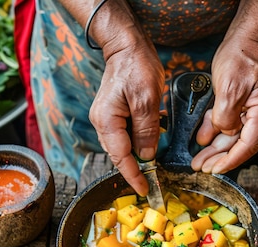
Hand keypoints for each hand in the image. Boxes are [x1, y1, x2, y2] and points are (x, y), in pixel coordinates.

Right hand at [88, 41, 164, 196]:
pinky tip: (152, 142)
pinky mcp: (114, 113)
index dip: (134, 176)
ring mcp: (107, 118)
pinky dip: (139, 142)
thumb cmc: (136, 66)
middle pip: (119, 155)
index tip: (145, 190)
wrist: (126, 45)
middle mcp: (102, 123)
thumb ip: (147, 130)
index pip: (121, 157)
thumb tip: (147, 156)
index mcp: (107, 121)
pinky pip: (126, 135)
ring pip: (123, 146)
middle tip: (154, 181)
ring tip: (154, 165)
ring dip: (138, 156)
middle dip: (136, 169)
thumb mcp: (147, 99)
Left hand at [191, 33, 257, 173]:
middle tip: (200, 168)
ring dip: (214, 149)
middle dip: (219, 158)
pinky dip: (214, 132)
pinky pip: (228, 125)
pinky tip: (202, 139)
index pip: (248, 145)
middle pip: (240, 145)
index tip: (215, 170)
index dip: (231, 160)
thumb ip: (225, 115)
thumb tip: (222, 133)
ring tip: (197, 159)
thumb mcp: (229, 87)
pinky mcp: (243, 106)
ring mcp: (252, 111)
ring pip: (232, 137)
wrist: (246, 39)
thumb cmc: (242, 57)